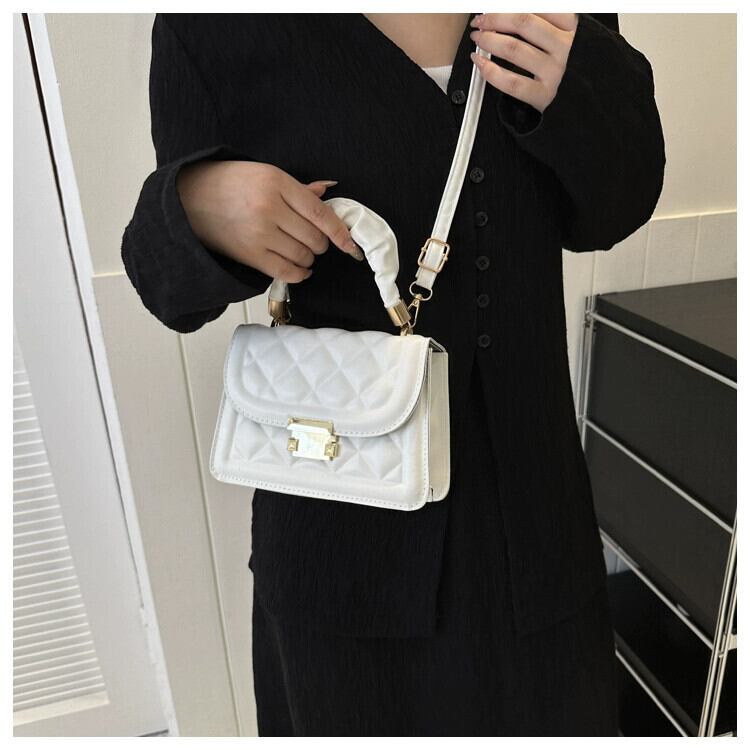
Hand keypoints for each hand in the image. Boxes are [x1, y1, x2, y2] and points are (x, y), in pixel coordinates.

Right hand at [176, 160, 363, 283]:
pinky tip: (300, 269)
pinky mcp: (250, 255)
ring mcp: (260, 234)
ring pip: (304, 256)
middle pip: (315, 238)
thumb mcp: (265, 174)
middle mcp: (270, 208)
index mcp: (277, 182)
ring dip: (309, 258)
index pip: (320, 212)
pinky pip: (287, 272)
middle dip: (321, 243)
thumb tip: (328, 191)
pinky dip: (300, 274)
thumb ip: (298, 189)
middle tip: (313, 239)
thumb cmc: (231, 183)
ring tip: (300, 250)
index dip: (340, 232)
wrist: (190, 199)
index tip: (351, 244)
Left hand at [469, 13, 578, 113]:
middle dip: (495, 18)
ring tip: (478, 38)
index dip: (511, 5)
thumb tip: (515, 12)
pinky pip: (511, 82)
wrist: (593, 104)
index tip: (494, 6)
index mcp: (573, 28)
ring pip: (514, 48)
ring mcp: (555, 72)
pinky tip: (480, 63)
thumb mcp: (575, 39)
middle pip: (522, 22)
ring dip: (489, 40)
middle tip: (480, 21)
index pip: (540, 7)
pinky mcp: (545, 96)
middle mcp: (565, 47)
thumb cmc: (578, 69)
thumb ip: (552, 23)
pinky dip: (490, 71)